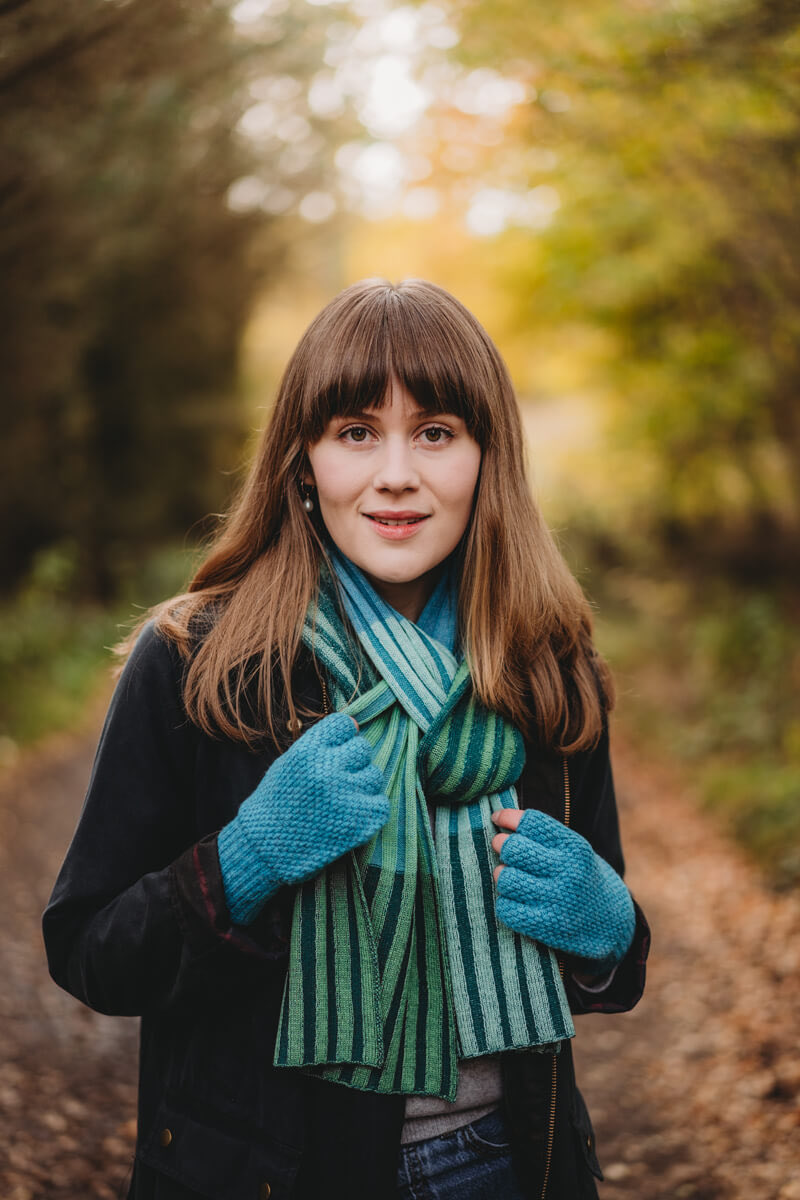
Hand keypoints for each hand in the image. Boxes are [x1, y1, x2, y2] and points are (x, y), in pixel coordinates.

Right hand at [218, 713, 389, 923]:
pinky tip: (353, 816)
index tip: (337, 751)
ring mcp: (346, 795)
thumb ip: (319, 745)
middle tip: (338, 781)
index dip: (343, 737)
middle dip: (353, 763)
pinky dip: (370, 810)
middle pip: (362, 749)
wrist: (265, 849)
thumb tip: (353, 725)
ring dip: (362, 786)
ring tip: (342, 800)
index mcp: (307, 752)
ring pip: (374, 776)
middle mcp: (327, 769)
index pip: (343, 725)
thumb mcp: (288, 764)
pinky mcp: (360, 822)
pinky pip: (381, 804)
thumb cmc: (276, 804)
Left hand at [490, 807, 634, 966]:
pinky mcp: (547, 926)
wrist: (613, 924)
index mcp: (575, 848)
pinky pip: (506, 908)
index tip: (498, 818)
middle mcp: (567, 872)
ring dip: (502, 875)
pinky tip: (516, 900)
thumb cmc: (584, 878)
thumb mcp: (576, 851)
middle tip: (502, 848)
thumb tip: (499, 819)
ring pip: (505, 878)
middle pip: (514, 848)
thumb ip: (544, 836)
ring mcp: (557, 900)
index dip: (507, 816)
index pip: (531, 823)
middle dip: (502, 845)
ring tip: (510, 876)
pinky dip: (506, 903)